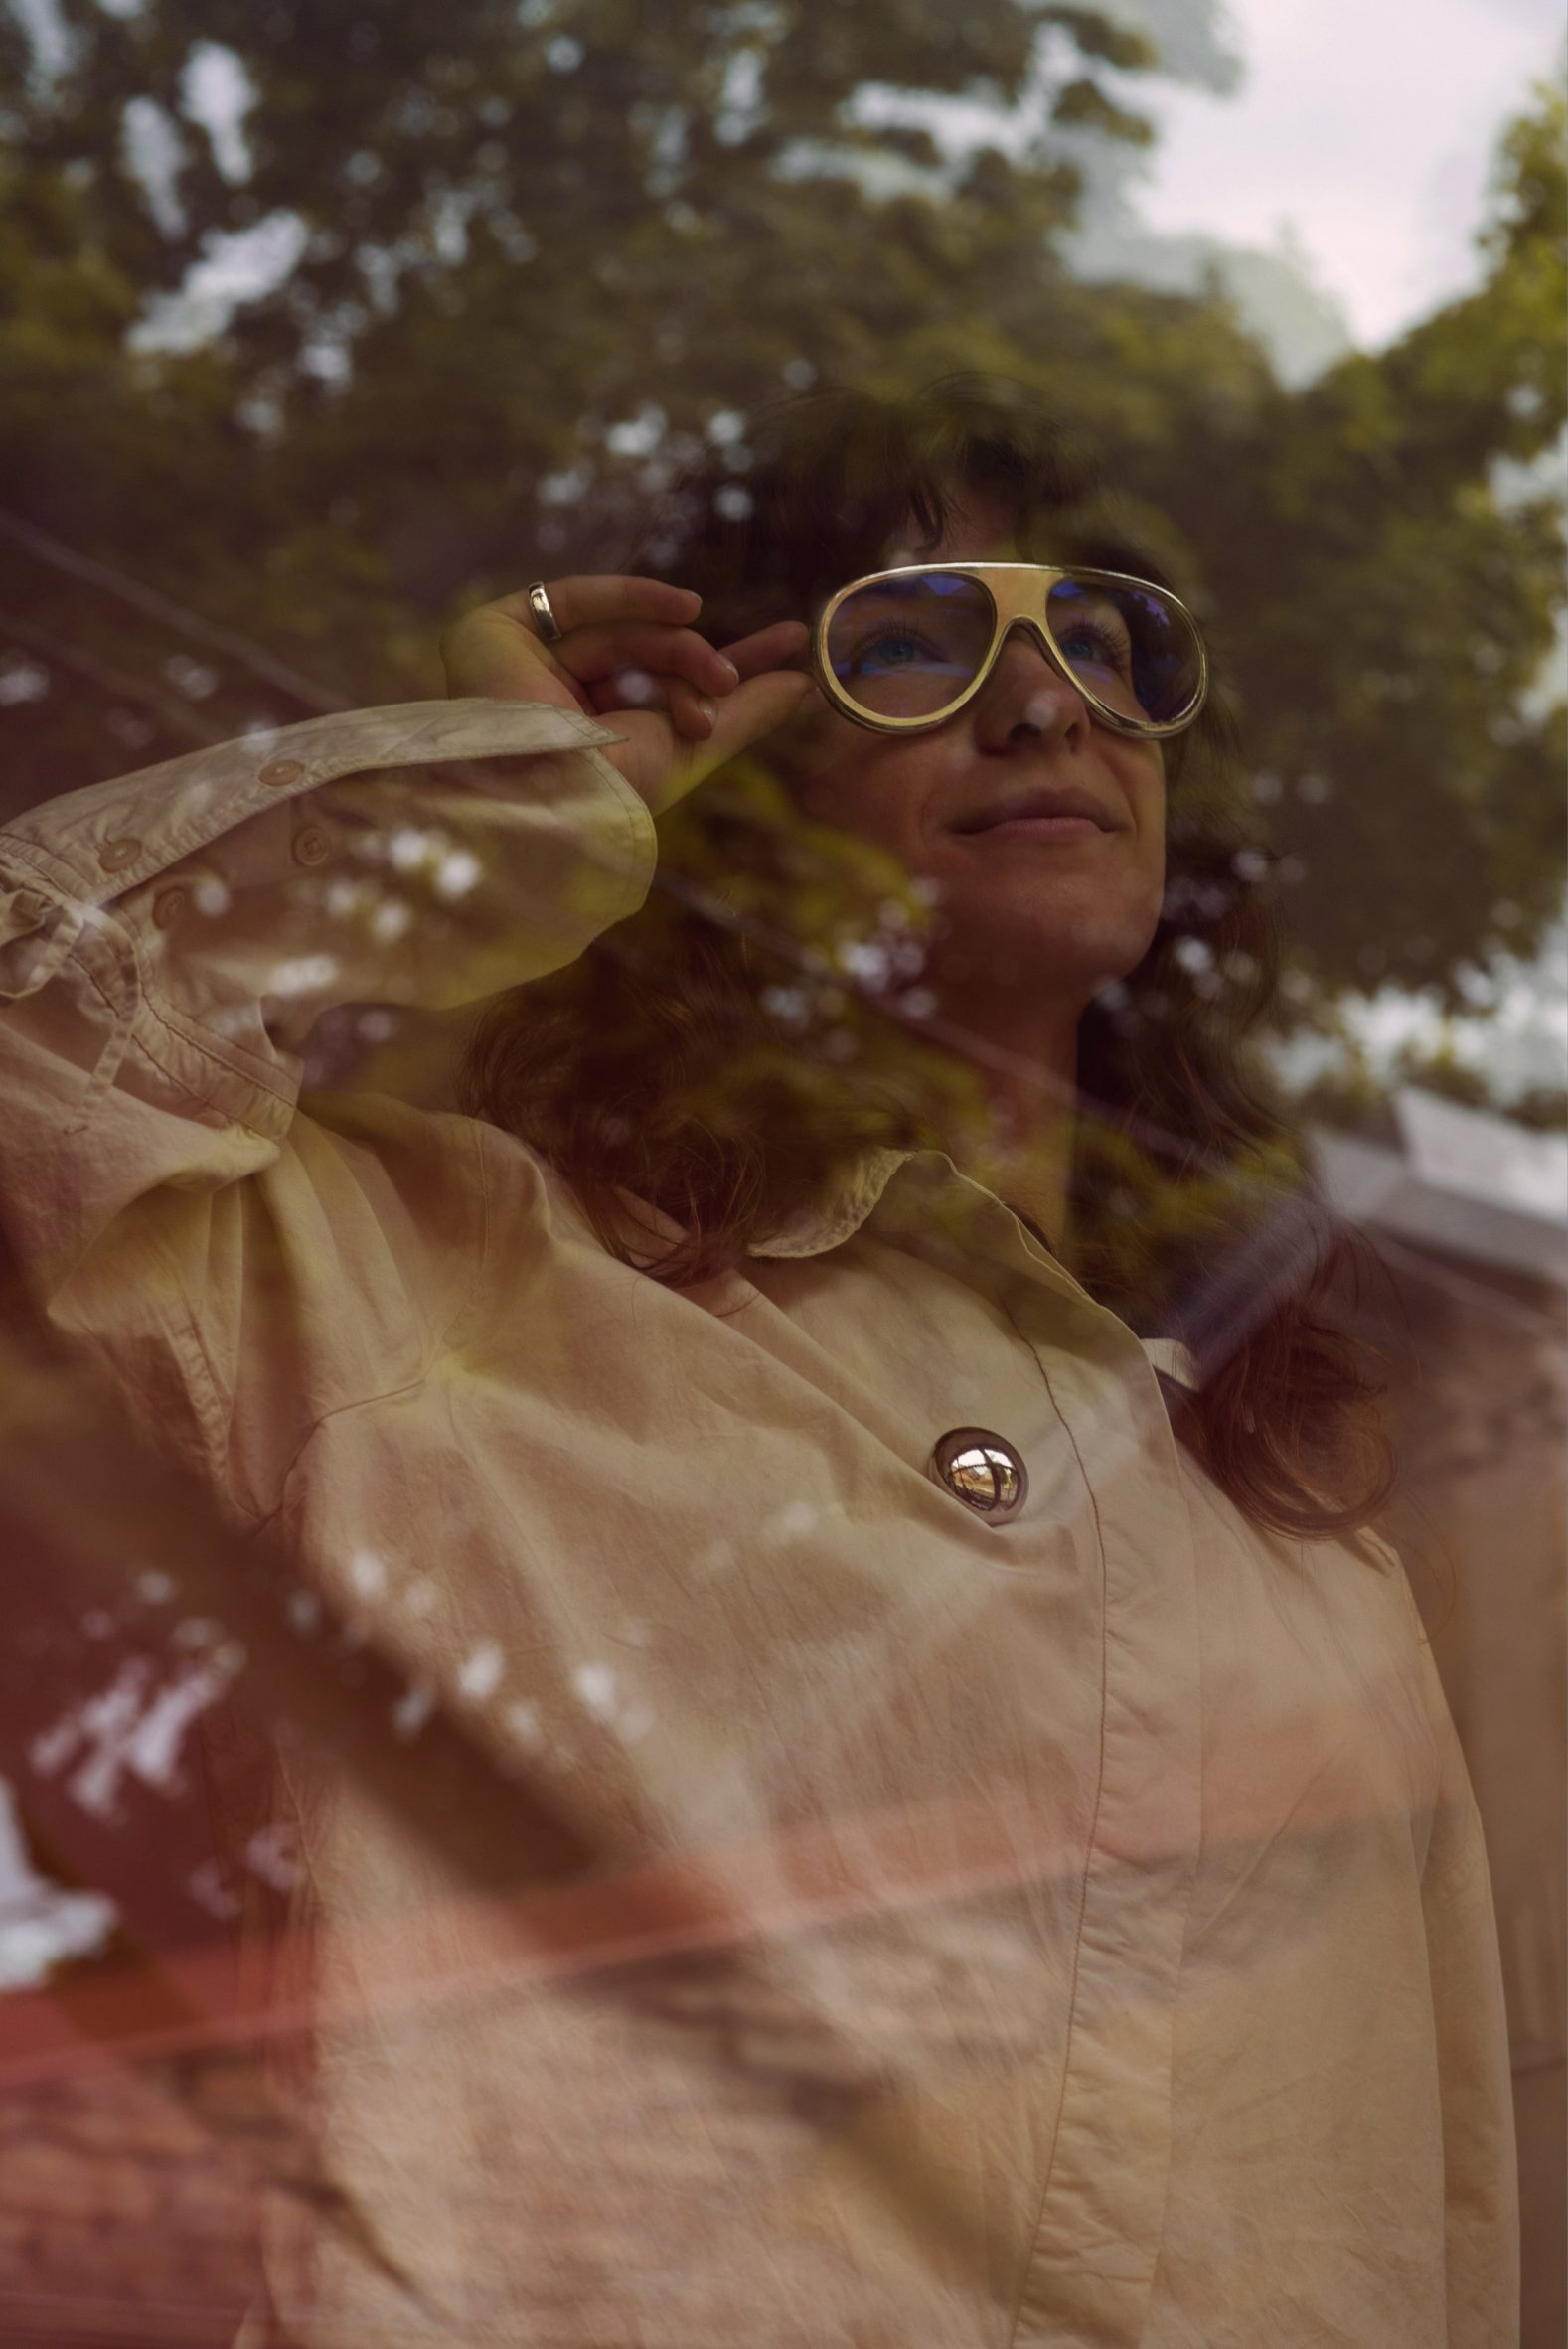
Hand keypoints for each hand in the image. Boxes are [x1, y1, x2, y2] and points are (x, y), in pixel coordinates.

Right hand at [440, 575, 813, 816]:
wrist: (548, 789)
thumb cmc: (615, 789)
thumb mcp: (692, 749)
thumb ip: (746, 714)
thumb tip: (806, 686)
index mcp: (595, 738)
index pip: (667, 688)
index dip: (729, 664)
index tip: (790, 642)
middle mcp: (557, 701)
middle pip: (648, 656)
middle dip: (698, 665)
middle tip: (728, 683)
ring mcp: (523, 666)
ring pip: (621, 632)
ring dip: (676, 650)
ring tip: (712, 678)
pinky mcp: (495, 631)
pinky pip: (576, 598)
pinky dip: (635, 597)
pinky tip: (687, 608)